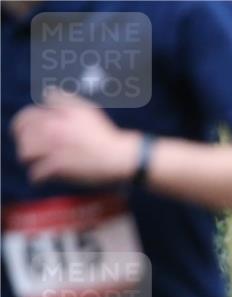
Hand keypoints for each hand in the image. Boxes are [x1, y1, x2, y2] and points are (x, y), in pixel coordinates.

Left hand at [12, 88, 141, 184]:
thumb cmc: (105, 134)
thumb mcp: (85, 108)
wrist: (120, 156)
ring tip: (35, 163)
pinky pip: (37, 173)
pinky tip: (41, 178)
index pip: (25, 117)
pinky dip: (37, 177)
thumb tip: (46, 93)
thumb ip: (63, 99)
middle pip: (23, 136)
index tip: (22, 133)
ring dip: (29, 160)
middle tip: (31, 150)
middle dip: (24, 143)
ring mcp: (53, 149)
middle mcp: (51, 130)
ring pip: (26, 154)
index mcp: (56, 116)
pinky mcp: (58, 167)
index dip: (21, 126)